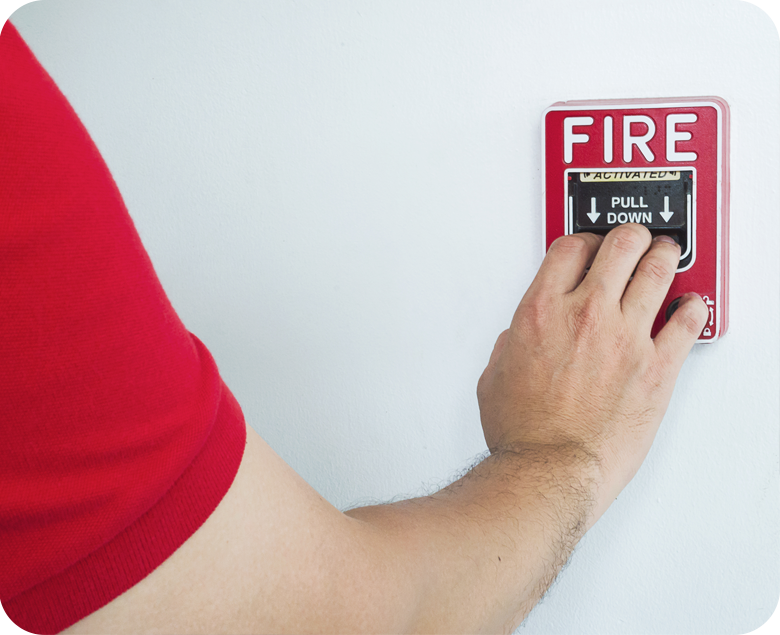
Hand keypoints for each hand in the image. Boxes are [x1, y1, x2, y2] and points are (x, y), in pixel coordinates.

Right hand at [477, 224, 708, 520]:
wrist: (550, 471)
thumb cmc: (522, 432)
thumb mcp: (493, 376)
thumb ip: (509, 345)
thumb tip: (520, 337)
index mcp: (540, 312)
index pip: (570, 248)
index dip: (582, 240)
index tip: (587, 247)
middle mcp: (585, 316)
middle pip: (619, 246)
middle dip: (627, 237)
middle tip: (632, 241)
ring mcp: (625, 338)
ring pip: (656, 271)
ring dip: (662, 256)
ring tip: (664, 254)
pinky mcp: (657, 367)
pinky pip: (687, 322)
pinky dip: (692, 307)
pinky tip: (690, 304)